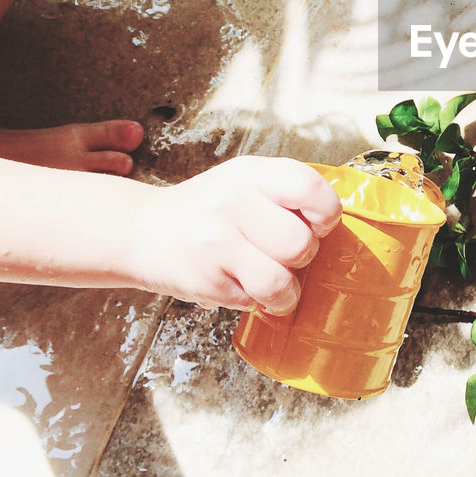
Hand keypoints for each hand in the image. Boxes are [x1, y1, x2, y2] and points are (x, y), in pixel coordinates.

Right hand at [127, 157, 343, 314]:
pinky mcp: (203, 282)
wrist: (142, 230)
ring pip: (279, 282)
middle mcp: (232, 203)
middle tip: (285, 254)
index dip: (326, 213)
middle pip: (300, 243)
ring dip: (285, 291)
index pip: (310, 188)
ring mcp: (215, 244)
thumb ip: (287, 193)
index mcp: (252, 174)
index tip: (318, 224)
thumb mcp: (246, 181)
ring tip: (274, 281)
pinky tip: (241, 284)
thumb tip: (332, 222)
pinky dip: (256, 301)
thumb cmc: (209, 208)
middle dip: (302, 256)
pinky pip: (253, 303)